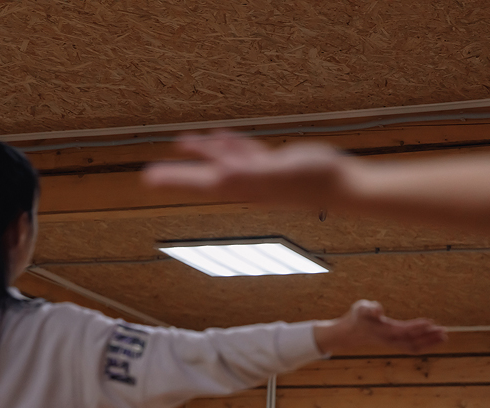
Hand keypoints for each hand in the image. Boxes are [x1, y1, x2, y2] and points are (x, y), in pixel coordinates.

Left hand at [143, 131, 349, 207]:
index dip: (173, 179)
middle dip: (176, 174)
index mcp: (241, 187)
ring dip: (201, 154)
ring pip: (221, 162)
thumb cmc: (313, 181)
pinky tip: (219, 138)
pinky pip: (243, 153)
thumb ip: (250, 173)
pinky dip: (229, 145)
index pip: (199, 183)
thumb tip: (223, 174)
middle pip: (201, 178)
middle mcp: (245, 184)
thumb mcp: (278, 172)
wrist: (341, 185)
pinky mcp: (272, 164)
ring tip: (181, 143)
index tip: (149, 180)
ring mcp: (258, 175)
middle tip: (149, 176)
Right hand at [313, 300, 445, 353]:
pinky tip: (435, 339)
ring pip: (414, 346)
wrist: (350, 333)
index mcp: (383, 330)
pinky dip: (425, 344)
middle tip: (444, 331)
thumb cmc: (357, 317)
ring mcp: (393, 343)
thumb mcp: (360, 308)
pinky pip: (413, 346)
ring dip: (430, 342)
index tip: (430, 323)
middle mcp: (390, 339)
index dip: (417, 327)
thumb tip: (377, 310)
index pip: (403, 330)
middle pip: (412, 341)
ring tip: (444, 336)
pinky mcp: (396, 344)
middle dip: (428, 337)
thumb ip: (369, 308)